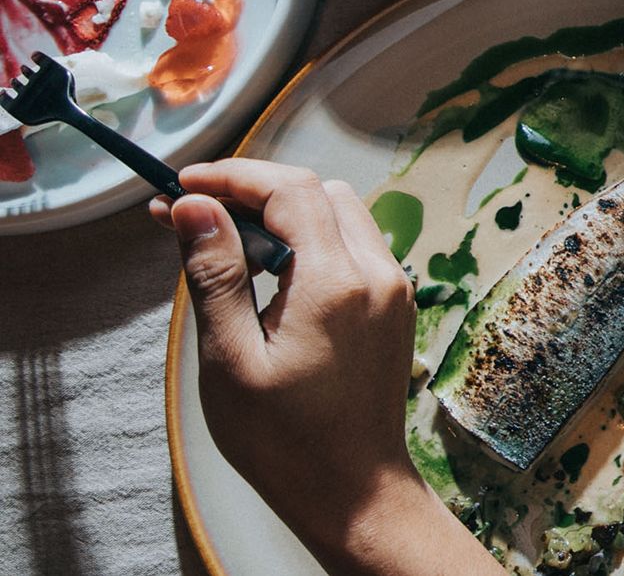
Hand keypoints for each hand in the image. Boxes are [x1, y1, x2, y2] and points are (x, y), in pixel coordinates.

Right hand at [155, 160, 499, 575]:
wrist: (354, 491)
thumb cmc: (285, 439)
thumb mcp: (230, 358)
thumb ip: (214, 275)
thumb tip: (195, 208)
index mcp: (338, 282)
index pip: (291, 189)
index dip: (234, 176)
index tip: (183, 184)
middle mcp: (378, 274)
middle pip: (320, 192)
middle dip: (256, 189)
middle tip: (195, 210)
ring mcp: (394, 289)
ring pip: (341, 214)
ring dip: (285, 212)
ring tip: (223, 240)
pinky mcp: (395, 307)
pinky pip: (355, 247)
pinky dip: (311, 240)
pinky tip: (267, 270)